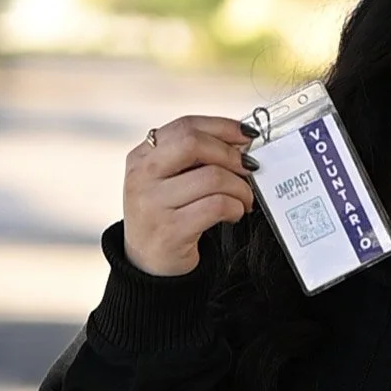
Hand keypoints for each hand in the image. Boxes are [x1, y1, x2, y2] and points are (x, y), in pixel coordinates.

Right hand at [123, 115, 257, 275]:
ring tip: (244, 199)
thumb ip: (195, 159)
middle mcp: (142, 176)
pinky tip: (235, 214)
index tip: (247, 135)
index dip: (222, 127)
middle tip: (249, 168)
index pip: (185, 126)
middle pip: (194, 143)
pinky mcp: (170, 230)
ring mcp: (152, 203)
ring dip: (240, 187)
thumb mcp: (168, 181)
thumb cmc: (167, 216)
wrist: (148, 264)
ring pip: (213, 177)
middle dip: (231, 154)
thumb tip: (241, 142)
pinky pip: (217, 206)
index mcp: (142, 157)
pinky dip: (236, 208)